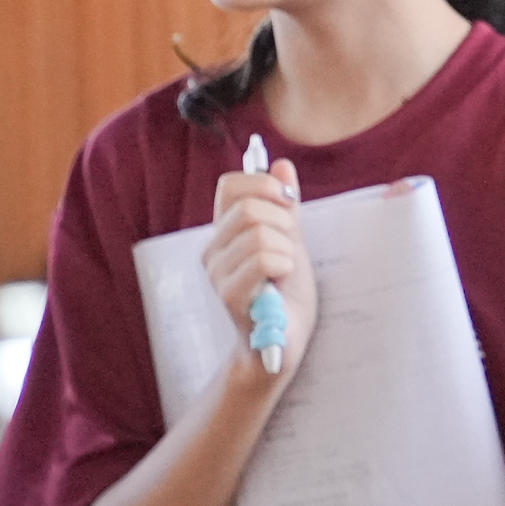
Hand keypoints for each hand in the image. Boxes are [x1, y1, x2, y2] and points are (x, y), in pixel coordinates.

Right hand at [202, 158, 318, 379]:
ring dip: (288, 249)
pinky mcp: (229, 297)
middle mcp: (212, 251)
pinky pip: (263, 260)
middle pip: (248, 208)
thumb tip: (281, 163)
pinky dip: (285, 265)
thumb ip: (285, 205)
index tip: (288, 202)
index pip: (230, 186)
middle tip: (290, 248)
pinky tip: (281, 282)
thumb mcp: (291, 240)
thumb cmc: (285, 292)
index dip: (264, 184)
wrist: (283, 342)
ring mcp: (217, 275)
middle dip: (283, 222)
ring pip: (259, 234)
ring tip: (285, 270)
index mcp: (225, 232)